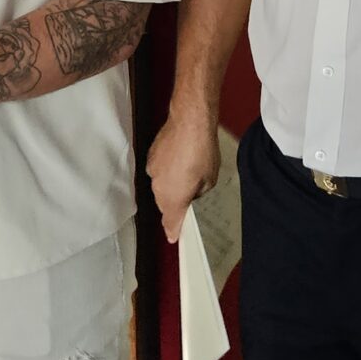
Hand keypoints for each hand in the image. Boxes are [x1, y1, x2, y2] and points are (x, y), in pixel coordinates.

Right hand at [146, 111, 223, 242]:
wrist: (189, 122)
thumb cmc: (201, 150)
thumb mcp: (210, 179)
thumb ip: (197, 193)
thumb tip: (192, 193)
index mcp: (173, 199)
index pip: (171, 222)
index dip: (173, 231)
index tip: (174, 237)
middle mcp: (159, 188)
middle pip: (165, 205)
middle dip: (176, 203)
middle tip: (191, 193)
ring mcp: (152, 172)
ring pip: (161, 187)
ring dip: (171, 184)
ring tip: (188, 171)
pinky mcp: (150, 158)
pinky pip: (158, 171)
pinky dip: (167, 170)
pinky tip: (180, 160)